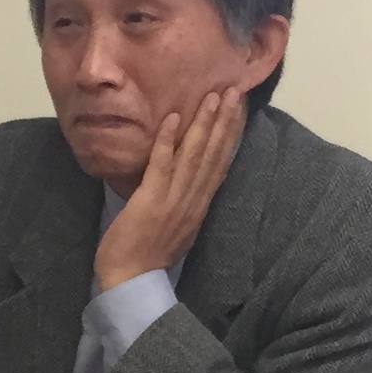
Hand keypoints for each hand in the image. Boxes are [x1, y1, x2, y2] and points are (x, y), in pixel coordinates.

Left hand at [93, 88, 240, 292]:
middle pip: (214, 154)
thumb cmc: (148, 257)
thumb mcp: (180, 229)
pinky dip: (167, 141)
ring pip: (194, 156)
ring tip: (213, 96)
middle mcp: (193, 200)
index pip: (221, 164)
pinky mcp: (151, 200)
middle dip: (225, 121)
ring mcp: (173, 200)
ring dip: (204, 124)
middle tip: (234, 90)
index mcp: (200, 206)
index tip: (239, 109)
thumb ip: (189, 204)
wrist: (132, 282)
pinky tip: (173, 118)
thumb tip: (200, 183)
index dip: (231, 135)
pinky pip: (161, 166)